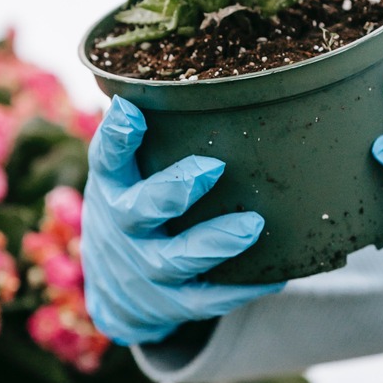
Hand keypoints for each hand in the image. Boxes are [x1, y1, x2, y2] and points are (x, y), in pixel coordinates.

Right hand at [82, 95, 282, 345]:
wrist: (114, 290)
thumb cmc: (133, 208)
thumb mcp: (126, 173)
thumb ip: (147, 136)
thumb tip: (190, 78)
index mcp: (112, 185)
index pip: (106, 157)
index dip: (116, 137)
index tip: (131, 112)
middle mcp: (123, 227)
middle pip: (139, 210)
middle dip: (174, 190)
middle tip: (213, 167)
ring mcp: (145, 268)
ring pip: (175, 259)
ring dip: (214, 243)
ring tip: (252, 225)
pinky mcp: (169, 304)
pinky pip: (205, 301)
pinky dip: (239, 291)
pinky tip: (276, 275)